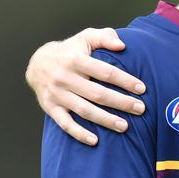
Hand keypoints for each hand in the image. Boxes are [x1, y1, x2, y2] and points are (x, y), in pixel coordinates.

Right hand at [25, 27, 145, 145]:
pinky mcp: (50, 108)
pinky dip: (79, 133)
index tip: (142, 89)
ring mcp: (57, 94)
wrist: (37, 64)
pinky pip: (65, 124)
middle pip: (98, 94)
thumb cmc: (70, 51)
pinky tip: (95, 140)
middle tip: (141, 109)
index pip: (105, 72)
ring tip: (125, 126)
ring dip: (106, 120)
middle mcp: (65, 78)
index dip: (124, 81)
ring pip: (85, 110)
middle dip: (121, 102)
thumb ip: (104, 37)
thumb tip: (122, 45)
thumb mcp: (85, 38)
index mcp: (75, 60)